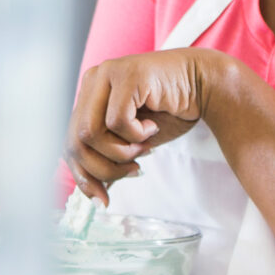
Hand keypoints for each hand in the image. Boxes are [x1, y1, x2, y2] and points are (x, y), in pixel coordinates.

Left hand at [67, 48, 226, 203]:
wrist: (204, 86)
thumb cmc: (169, 112)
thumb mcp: (133, 141)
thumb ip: (109, 156)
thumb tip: (94, 193)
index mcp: (89, 96)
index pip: (70, 141)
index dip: (83, 176)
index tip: (102, 200)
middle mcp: (93, 81)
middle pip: (76, 140)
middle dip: (104, 168)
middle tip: (133, 170)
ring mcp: (107, 74)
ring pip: (90, 132)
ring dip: (121, 151)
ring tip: (144, 147)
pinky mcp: (126, 75)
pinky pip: (116, 120)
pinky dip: (135, 134)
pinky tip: (152, 127)